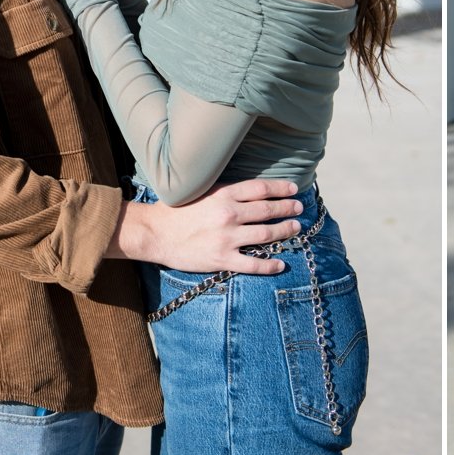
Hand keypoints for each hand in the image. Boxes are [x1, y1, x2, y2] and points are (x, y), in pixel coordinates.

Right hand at [123, 179, 304, 273]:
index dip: (281, 189)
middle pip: (267, 210)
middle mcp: (229, 214)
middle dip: (287, 209)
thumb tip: (252, 191)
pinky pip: (252, 263)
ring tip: (295, 228)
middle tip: (298, 209)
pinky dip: (269, 265)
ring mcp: (226, 238)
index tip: (294, 190)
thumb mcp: (203, 191)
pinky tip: (280, 264)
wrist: (154, 233)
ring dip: (284, 231)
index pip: (261, 189)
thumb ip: (227, 191)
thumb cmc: (176, 210)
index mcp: (224, 194)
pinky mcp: (221, 259)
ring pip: (265, 234)